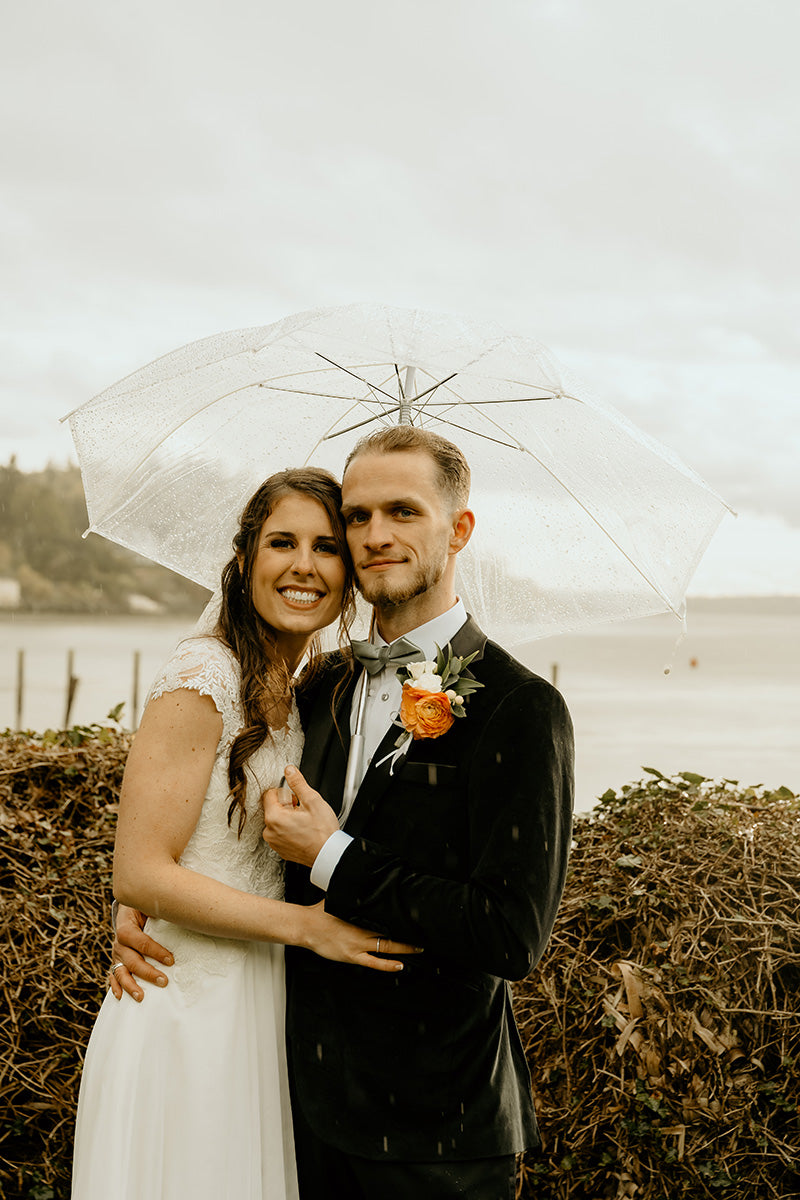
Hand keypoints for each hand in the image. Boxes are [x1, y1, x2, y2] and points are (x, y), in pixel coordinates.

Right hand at [108, 905, 173, 1002]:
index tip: (171, 960)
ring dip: (130, 985)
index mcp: (126, 928)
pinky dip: (116, 987)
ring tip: (141, 997)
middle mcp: (119, 943)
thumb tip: (176, 914)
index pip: (141, 942)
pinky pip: (113, 976)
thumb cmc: (142, 908)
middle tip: (164, 981)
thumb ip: (157, 910)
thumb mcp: (148, 905)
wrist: (128, 910)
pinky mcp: (117, 962)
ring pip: (121, 972)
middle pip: (132, 961)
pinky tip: (120, 997)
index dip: (156, 952)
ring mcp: (117, 954)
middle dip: (148, 973)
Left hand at [262, 765, 338, 866]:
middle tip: (303, 812)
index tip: (297, 800)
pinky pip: (280, 833)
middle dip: (287, 806)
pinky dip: (289, 830)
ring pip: (277, 820)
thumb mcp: (312, 800)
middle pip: (273, 807)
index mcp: (274, 817)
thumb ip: (298, 783)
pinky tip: (302, 832)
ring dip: (288, 818)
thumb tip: (289, 770)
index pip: (270, 794)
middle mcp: (269, 831)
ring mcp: (274, 842)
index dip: (286, 793)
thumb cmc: (322, 832)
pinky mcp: (280, 849)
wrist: (328, 854)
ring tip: (303, 823)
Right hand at [304, 901, 421, 972]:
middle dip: (408, 934)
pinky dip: (388, 965)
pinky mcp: (353, 956)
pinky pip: (374, 962)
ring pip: (386, 947)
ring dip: (404, 948)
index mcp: (360, 914)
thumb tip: (358, 880)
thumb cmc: (320, 913)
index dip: (402, 917)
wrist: (306, 926)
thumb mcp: (339, 899)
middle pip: (391, 931)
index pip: (387, 915)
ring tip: (418, 949)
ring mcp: (358, 944)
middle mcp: (362, 929)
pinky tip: (399, 966)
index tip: (414, 917)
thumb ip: (351, 896)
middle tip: (423, 934)